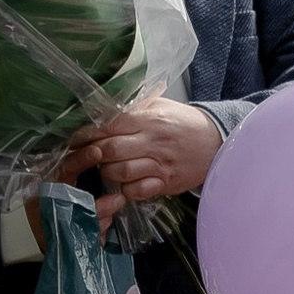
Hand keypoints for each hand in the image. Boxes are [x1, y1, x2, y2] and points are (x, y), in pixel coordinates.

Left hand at [65, 94, 225, 208]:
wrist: (216, 143)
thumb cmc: (184, 123)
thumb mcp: (162, 105)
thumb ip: (134, 104)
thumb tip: (103, 103)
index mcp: (150, 119)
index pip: (110, 124)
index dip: (89, 132)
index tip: (77, 136)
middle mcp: (154, 141)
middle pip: (111, 150)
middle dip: (94, 153)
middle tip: (88, 153)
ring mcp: (160, 164)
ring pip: (120, 172)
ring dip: (107, 171)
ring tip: (107, 166)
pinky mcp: (166, 183)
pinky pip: (137, 191)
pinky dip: (126, 189)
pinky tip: (125, 182)